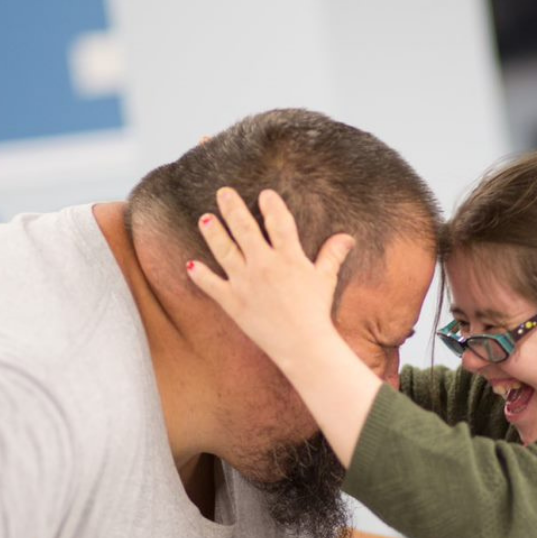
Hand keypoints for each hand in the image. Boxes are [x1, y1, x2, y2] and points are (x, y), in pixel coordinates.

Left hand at [187, 187, 351, 373]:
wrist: (302, 344)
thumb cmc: (316, 312)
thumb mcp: (326, 280)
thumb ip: (332, 255)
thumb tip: (346, 237)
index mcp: (289, 258)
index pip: (278, 223)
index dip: (271, 205)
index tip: (265, 194)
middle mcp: (264, 265)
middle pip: (244, 229)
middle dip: (233, 208)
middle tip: (223, 193)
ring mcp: (245, 282)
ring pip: (224, 250)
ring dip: (213, 232)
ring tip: (205, 218)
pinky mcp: (233, 301)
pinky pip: (211, 285)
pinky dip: (199, 275)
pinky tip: (190, 264)